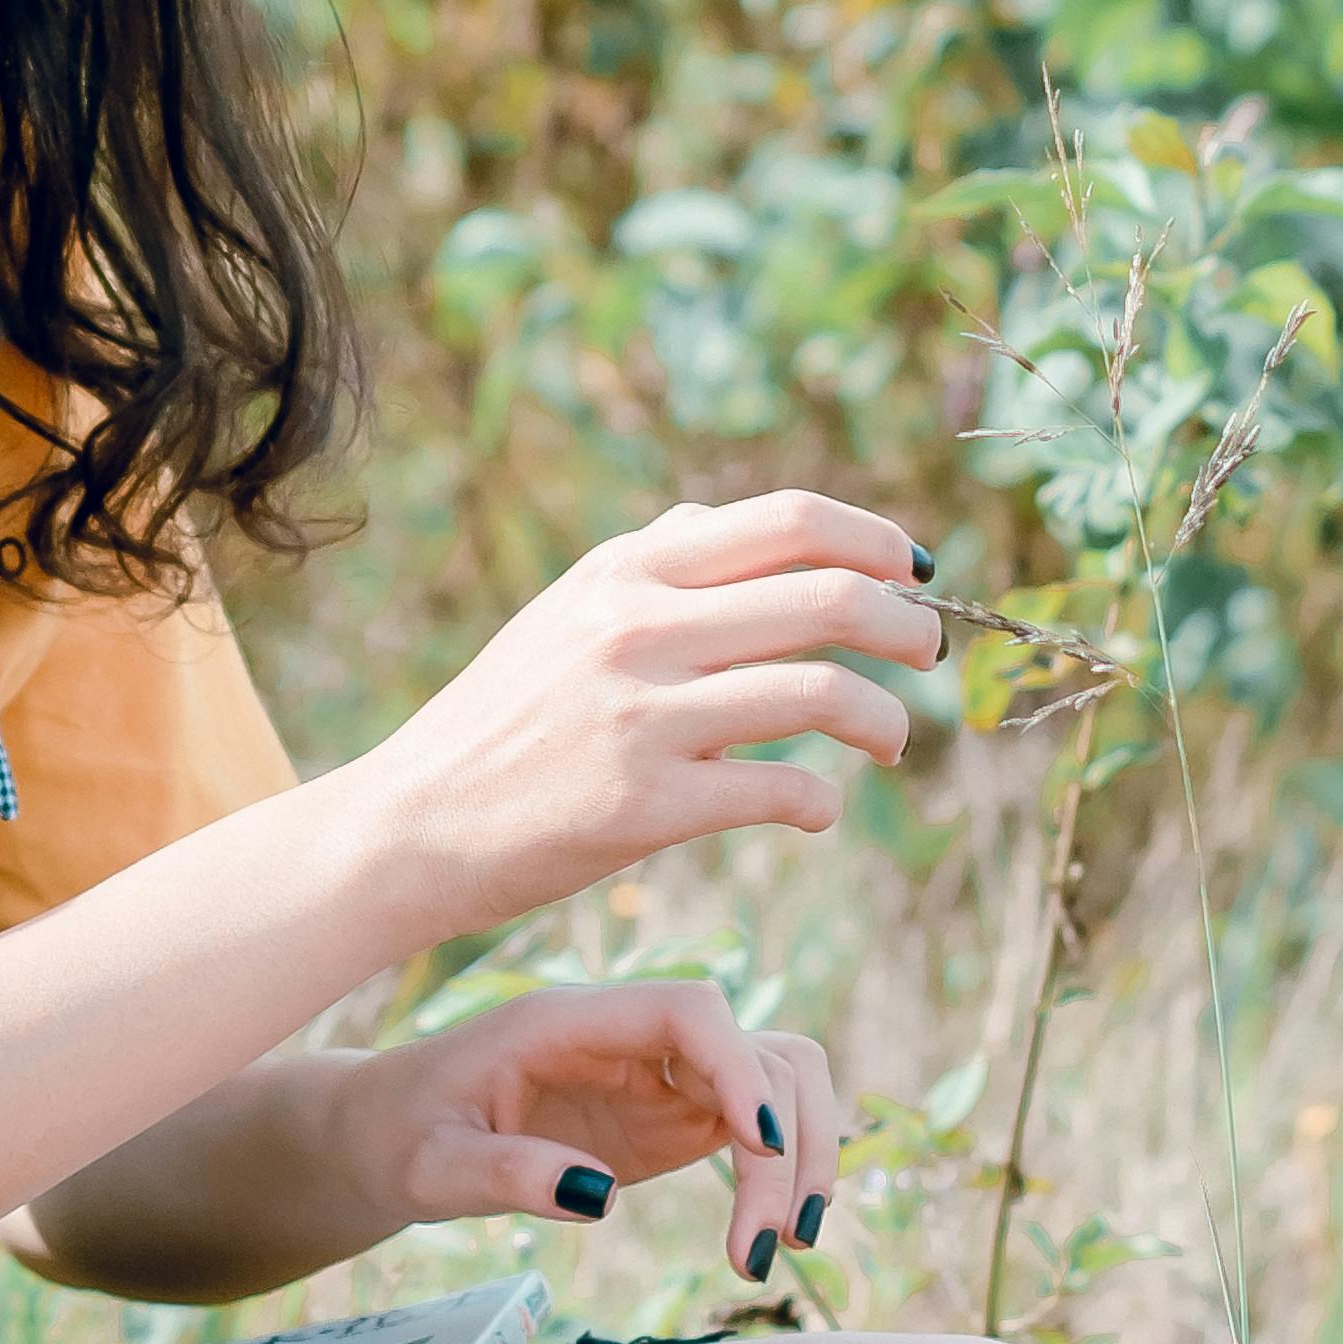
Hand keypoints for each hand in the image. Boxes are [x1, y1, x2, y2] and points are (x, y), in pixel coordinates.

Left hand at [354, 980, 842, 1285]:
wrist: (386, 1135)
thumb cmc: (401, 1138)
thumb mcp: (434, 1167)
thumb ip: (507, 1173)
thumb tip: (600, 1195)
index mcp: (569, 1024)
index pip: (688, 1009)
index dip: (739, 1065)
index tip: (761, 1143)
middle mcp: (628, 1037)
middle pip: (756, 1048)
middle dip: (788, 1138)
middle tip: (771, 1244)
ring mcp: (655, 1074)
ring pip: (775, 1081)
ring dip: (801, 1156)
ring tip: (774, 1250)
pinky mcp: (667, 1116)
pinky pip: (754, 1124)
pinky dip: (778, 1174)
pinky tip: (761, 1240)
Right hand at [359, 489, 939, 938]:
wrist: (414, 823)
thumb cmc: (502, 721)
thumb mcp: (565, 612)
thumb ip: (652, 564)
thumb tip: (736, 523)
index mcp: (626, 570)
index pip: (788, 520)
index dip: (874, 538)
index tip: (914, 570)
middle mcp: (639, 627)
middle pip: (828, 598)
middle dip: (907, 626)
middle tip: (928, 653)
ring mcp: (644, 716)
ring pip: (823, 694)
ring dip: (888, 719)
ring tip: (893, 740)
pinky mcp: (647, 806)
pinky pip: (783, 790)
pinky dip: (823, 802)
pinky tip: (819, 810)